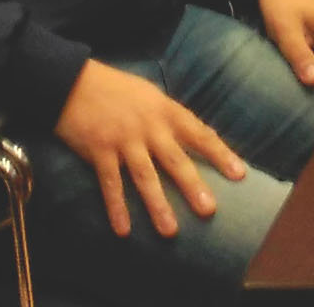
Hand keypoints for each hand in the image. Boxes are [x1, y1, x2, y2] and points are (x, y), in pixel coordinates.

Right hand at [55, 60, 244, 237]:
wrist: (74, 83)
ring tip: (170, 230)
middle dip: (193, 186)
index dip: (221, 154)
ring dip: (158, 205)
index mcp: (167, 111)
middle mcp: (149, 128)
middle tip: (208, 211)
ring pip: (145, 177)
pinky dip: (117, 207)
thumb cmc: (118, 90)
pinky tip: (124, 229)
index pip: (201, 134)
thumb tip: (199, 138)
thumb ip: (172, 119)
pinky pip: (110, 184)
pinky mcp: (99, 152)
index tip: (239, 175)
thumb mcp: (153, 96)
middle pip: (175, 160)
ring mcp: (124, 141)